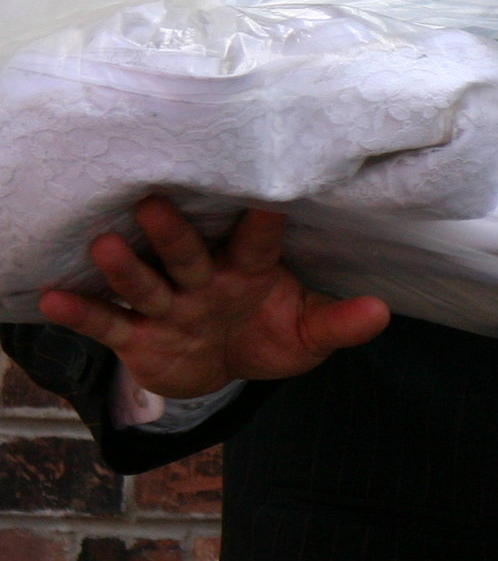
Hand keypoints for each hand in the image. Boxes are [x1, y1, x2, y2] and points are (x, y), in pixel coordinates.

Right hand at [38, 197, 388, 399]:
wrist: (225, 367)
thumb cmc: (269, 333)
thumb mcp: (309, 335)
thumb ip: (339, 323)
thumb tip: (381, 312)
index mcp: (251, 270)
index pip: (259, 242)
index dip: (264, 221)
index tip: (271, 194)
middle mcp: (204, 280)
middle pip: (188, 253)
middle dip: (173, 233)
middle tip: (156, 203)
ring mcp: (168, 306)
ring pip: (144, 283)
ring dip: (124, 267)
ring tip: (105, 245)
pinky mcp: (137, 336)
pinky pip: (108, 324)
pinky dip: (82, 313)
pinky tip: (52, 299)